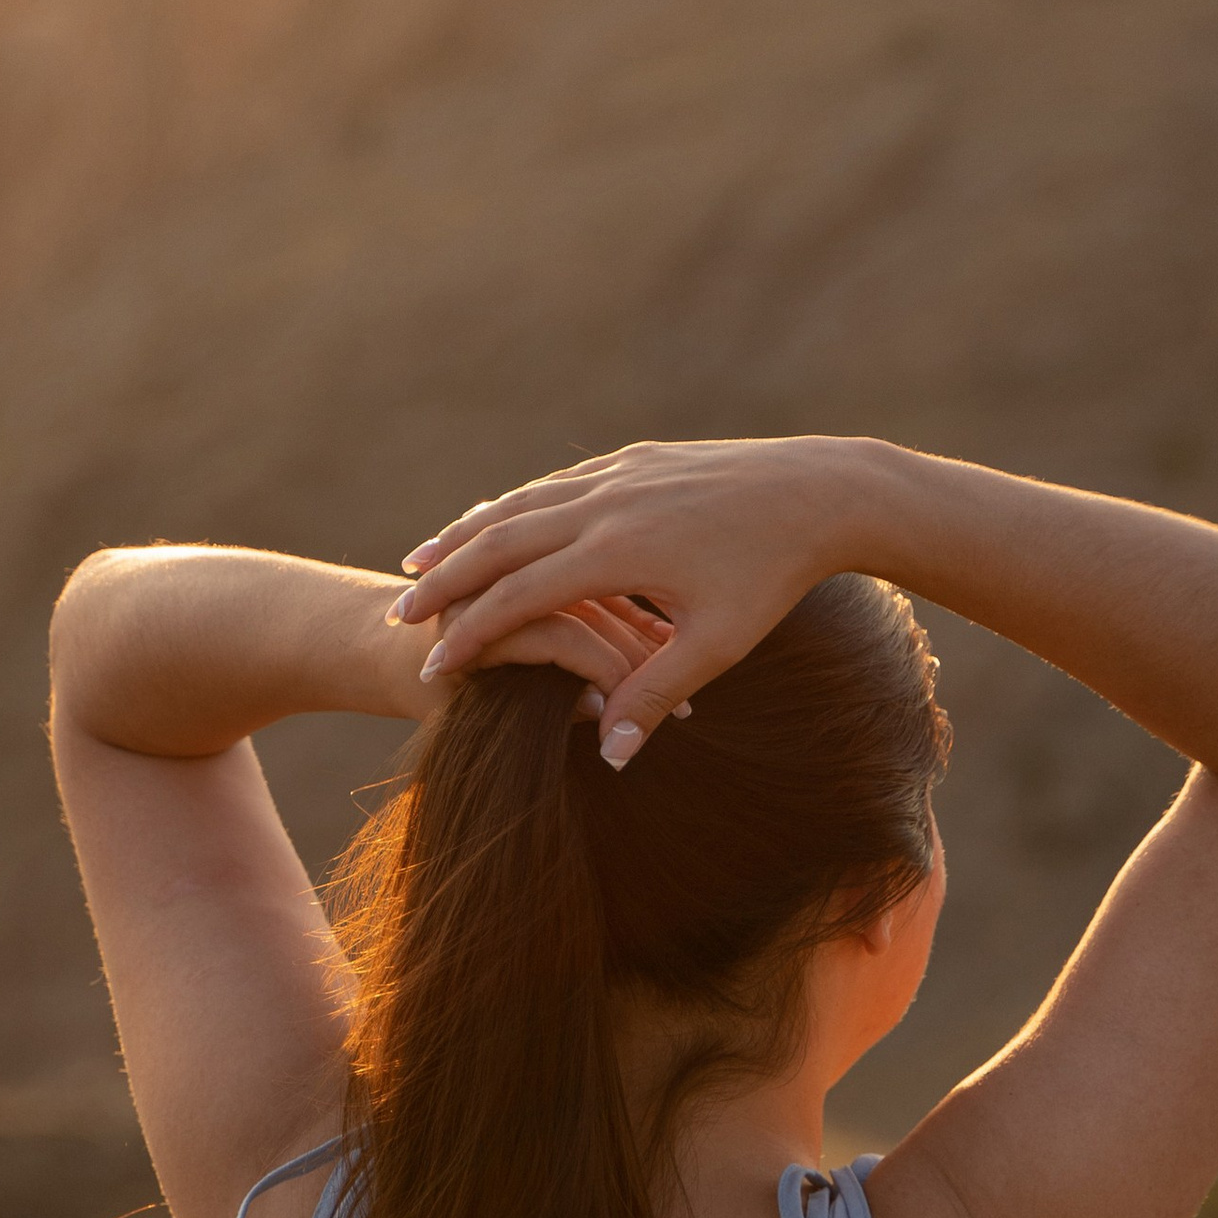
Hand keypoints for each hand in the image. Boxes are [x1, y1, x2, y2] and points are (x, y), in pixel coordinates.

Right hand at [388, 437, 862, 762]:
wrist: (819, 488)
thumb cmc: (771, 577)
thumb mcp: (716, 645)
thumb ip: (655, 695)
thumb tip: (610, 757)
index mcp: (617, 551)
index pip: (518, 595)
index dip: (469, 631)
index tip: (431, 664)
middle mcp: (605, 504)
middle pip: (500, 540)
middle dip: (444, 575)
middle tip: (398, 610)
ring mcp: (617, 475)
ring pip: (520, 505)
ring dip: (468, 535)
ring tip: (423, 562)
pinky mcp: (635, 460)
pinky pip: (553, 486)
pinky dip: (511, 508)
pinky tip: (496, 524)